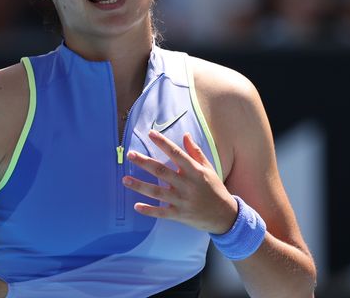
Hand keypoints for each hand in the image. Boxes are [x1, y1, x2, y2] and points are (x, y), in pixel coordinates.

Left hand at [122, 130, 237, 233]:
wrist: (224, 215)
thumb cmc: (215, 188)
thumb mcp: (208, 168)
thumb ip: (195, 152)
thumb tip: (185, 135)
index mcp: (194, 171)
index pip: (176, 153)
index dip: (163, 143)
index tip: (150, 134)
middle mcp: (186, 185)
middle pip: (161, 171)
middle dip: (144, 162)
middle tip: (130, 154)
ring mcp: (181, 201)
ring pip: (157, 192)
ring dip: (140, 185)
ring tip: (125, 179)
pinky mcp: (179, 214)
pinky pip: (161, 213)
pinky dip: (148, 210)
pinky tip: (136, 206)